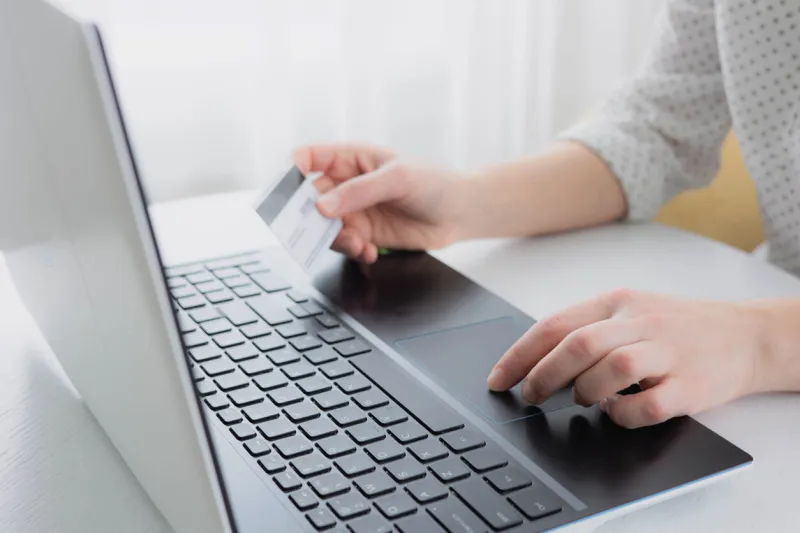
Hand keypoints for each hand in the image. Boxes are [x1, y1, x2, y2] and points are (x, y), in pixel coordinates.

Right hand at [294, 144, 465, 263]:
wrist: (460, 213)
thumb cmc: (434, 183)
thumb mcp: (397, 178)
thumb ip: (359, 191)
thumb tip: (323, 206)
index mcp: (353, 158)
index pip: (310, 158)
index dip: (294, 170)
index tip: (291, 189)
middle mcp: (349, 185)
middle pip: (310, 198)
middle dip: (311, 215)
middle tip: (318, 228)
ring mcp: (355, 211)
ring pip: (325, 227)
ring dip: (335, 238)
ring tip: (357, 243)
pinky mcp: (366, 234)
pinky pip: (345, 245)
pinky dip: (352, 251)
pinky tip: (369, 252)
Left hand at [486, 289, 771, 427]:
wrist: (747, 335)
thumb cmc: (678, 326)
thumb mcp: (629, 310)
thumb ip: (587, 328)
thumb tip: (534, 360)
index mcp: (616, 302)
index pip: (554, 325)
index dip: (519, 355)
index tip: (499, 379)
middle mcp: (639, 322)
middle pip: (577, 346)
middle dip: (543, 376)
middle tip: (531, 397)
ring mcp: (667, 352)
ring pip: (611, 369)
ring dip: (585, 391)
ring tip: (584, 400)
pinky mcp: (691, 385)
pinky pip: (647, 405)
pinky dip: (623, 415)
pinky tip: (617, 411)